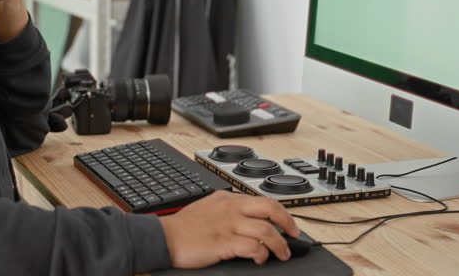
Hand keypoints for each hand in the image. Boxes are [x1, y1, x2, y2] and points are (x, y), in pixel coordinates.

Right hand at [159, 191, 299, 267]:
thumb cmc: (184, 226)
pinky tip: (260, 259)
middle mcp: (231, 208)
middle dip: (288, 222)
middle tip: (294, 235)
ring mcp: (228, 225)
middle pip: (270, 208)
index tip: (288, 223)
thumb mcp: (208, 206)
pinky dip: (261, 254)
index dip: (281, 212)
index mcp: (228, 199)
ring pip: (266, 230)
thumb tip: (247, 216)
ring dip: (279, 244)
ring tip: (281, 254)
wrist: (164, 237)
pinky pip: (252, 247)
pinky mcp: (224, 243)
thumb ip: (227, 207)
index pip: (263, 200)